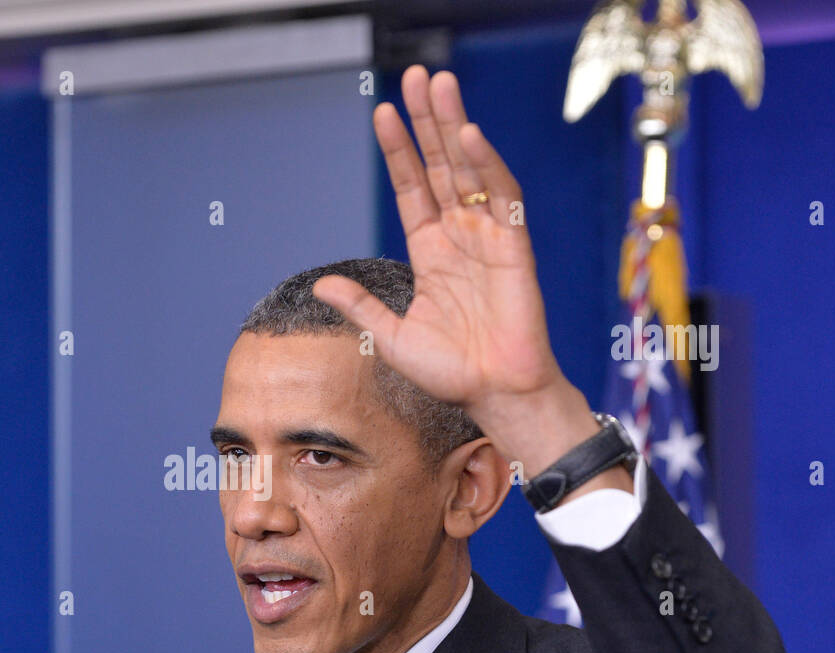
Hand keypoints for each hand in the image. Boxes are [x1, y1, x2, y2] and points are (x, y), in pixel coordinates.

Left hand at [313, 66, 605, 478]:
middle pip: (440, 166)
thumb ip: (360, 305)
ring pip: (469, 170)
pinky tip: (468, 136)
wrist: (493, 394)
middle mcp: (459, 236)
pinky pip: (502, 199)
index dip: (398, 152)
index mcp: (431, 252)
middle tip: (415, 76)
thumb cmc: (450, 372)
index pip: (412, 188)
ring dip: (454, 127)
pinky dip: (487, 166)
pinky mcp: (515, 248)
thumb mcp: (390, 335)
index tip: (382, 114)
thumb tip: (319, 283)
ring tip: (438, 85)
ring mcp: (488, 238)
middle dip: (427, 122)